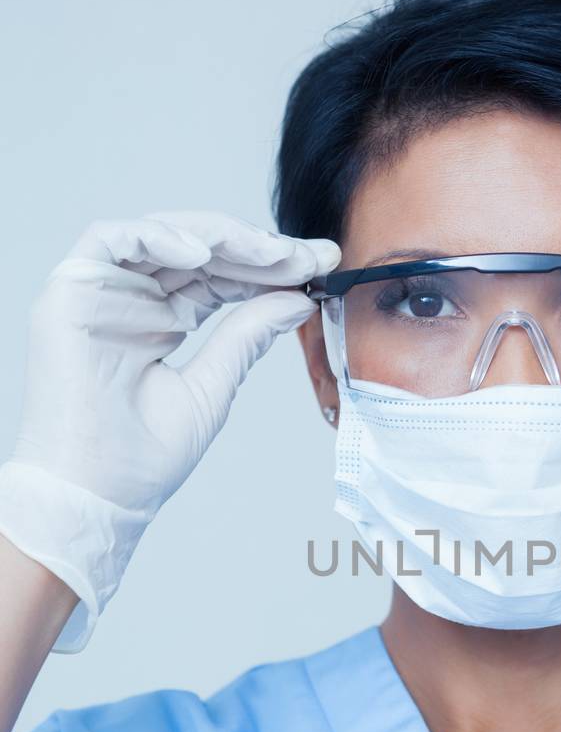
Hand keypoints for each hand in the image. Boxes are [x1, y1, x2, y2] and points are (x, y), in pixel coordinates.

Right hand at [0, 210, 339, 650]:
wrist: (98, 496)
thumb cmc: (143, 459)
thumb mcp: (213, 387)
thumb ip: (248, 336)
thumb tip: (297, 297)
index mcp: (164, 320)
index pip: (222, 278)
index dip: (270, 268)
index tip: (320, 266)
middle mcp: (133, 299)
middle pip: (199, 253)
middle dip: (258, 250)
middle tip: (309, 255)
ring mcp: (102, 292)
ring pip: (162, 235)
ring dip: (218, 238)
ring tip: (267, 253)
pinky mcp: (70, 290)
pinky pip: (110, 239)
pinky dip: (158, 237)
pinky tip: (204, 255)